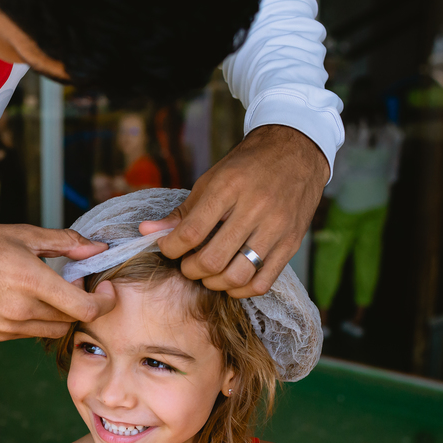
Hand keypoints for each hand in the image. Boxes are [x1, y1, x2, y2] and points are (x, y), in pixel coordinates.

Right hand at [0, 220, 115, 339]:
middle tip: (73, 280)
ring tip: (48, 289)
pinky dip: (38, 319)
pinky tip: (26, 298)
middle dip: (81, 302)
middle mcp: (20, 310)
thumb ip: (65, 243)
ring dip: (61, 314)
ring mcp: (7, 327)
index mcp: (30, 281)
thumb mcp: (22, 235)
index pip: (85, 308)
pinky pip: (31, 333)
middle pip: (72, 319)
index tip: (106, 289)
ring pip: (53, 329)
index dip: (105, 301)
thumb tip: (97, 247)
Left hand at [139, 125, 327, 297]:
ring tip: (207, 273)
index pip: (190, 233)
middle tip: (187, 263)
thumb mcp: (210, 180)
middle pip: (212, 260)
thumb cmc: (246, 167)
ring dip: (214, 283)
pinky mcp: (292, 243)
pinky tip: (230, 280)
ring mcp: (276, 228)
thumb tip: (147, 232)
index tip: (167, 248)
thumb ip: (181, 212)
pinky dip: (240, 290)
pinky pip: (262, 283)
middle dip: (190, 269)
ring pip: (237, 276)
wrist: (296, 151)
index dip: (170, 248)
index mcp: (228, 188)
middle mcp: (255, 208)